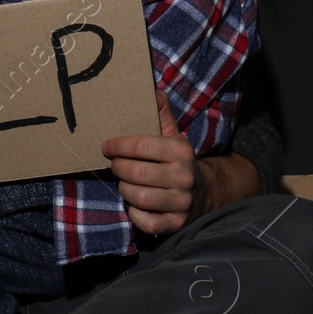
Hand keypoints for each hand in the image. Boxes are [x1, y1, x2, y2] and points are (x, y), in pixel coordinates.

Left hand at [100, 89, 199, 237]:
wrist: (206, 192)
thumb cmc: (179, 161)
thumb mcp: (174, 136)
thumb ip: (161, 114)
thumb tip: (151, 90)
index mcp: (182, 150)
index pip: (141, 146)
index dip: (118, 146)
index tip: (106, 146)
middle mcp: (184, 176)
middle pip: (135, 173)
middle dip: (118, 168)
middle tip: (115, 166)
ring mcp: (181, 202)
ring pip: (137, 197)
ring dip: (124, 190)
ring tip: (125, 183)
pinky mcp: (177, 223)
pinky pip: (145, 222)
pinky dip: (134, 213)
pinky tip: (135, 204)